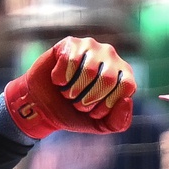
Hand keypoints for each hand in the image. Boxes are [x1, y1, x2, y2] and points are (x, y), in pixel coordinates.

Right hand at [0, 37, 136, 138]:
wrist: (42, 107)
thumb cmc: (74, 113)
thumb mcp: (99, 124)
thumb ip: (119, 122)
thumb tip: (126, 100)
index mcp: (124, 74)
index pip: (126, 86)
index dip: (107, 104)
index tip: (93, 112)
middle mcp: (111, 56)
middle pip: (107, 79)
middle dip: (87, 100)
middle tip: (77, 103)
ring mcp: (91, 46)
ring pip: (88, 70)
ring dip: (72, 90)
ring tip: (68, 92)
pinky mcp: (70, 43)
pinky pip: (69, 60)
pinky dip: (59, 78)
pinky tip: (57, 80)